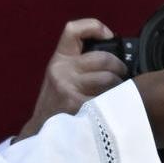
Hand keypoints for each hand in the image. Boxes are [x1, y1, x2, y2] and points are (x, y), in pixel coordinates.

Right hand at [18, 18, 129, 139]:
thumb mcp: (62, 78)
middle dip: (120, 68)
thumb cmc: (58, 104)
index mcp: (59, 60)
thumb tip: (117, 55)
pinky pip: (109, 99)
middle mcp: (61, 71)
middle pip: (105, 58)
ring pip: (110, 79)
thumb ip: (81, 65)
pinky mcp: (77, 105)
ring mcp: (69, 88)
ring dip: (120, 88)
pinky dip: (116, 104)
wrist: (42, 134)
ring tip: (117, 96)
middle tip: (121, 78)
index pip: (73, 30)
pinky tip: (113, 110)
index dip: (94, 27)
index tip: (108, 36)